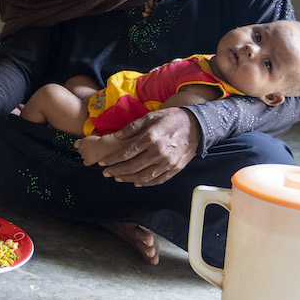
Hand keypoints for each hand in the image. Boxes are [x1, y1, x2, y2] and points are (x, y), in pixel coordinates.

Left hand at [73, 108, 199, 185]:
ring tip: (118, 178)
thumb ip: (132, 127)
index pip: (126, 152)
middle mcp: (159, 152)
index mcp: (151, 138)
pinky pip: (157, 180)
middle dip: (117, 171)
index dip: (113, 159)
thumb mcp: (150, 116)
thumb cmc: (171, 119)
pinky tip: (136, 182)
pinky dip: (145, 183)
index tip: (102, 162)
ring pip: (144, 176)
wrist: (197, 126)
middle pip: (132, 167)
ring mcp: (168, 163)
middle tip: (106, 173)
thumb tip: (117, 136)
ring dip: (128, 179)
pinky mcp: (175, 169)